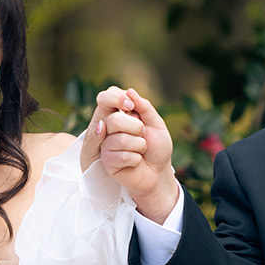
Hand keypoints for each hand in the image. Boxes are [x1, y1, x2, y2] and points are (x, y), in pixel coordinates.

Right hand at [97, 88, 179, 221]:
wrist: (159, 173)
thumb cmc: (157, 148)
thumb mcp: (156, 124)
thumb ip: (144, 107)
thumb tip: (129, 91)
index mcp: (120, 114)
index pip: (106, 98)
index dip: (116, 99)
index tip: (131, 107)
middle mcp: (109, 128)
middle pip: (114, 120)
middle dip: (136, 128)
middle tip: (142, 136)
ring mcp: (106, 145)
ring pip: (120, 139)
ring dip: (139, 146)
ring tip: (141, 151)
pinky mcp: (107, 162)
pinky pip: (120, 156)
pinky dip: (135, 159)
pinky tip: (136, 162)